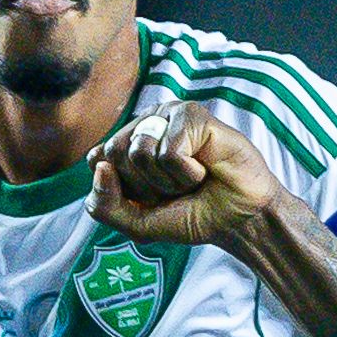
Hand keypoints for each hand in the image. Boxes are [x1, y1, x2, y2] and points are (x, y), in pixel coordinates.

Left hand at [87, 104, 288, 249]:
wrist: (239, 219)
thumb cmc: (192, 214)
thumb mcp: (138, 224)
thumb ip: (104, 206)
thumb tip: (100, 167)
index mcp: (127, 143)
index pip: (97, 161)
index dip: (123, 190)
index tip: (152, 198)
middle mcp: (144, 124)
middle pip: (115, 154)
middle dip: (146, 186)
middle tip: (176, 188)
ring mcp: (167, 114)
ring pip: (140, 152)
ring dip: (169, 181)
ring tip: (191, 179)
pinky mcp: (191, 113)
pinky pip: (169, 152)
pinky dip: (187, 173)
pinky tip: (204, 168)